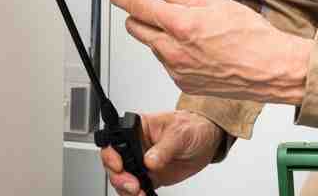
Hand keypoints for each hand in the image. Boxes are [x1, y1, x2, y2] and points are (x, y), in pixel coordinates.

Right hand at [100, 110, 222, 195]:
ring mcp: (141, 163)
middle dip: (119, 178)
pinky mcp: (150, 177)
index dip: (111, 156)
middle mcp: (136, 146)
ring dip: (126, 190)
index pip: (114, 141)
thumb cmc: (191, 127)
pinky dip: (138, 195)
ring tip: (139, 193)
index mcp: (137, 129)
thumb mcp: (179, 133)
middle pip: (114, 164)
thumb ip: (164, 148)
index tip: (119, 166)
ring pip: (123, 180)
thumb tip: (150, 160)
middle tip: (133, 185)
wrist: (206, 139)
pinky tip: (145, 195)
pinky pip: (137, 189)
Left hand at [109, 0, 311, 104]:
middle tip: (153, 1)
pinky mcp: (182, 82)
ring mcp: (176, 69)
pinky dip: (172, 50)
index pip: (137, 4)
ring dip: (158, 32)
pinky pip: (166, 61)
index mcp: (181, 25)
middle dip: (139, 11)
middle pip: (134, 26)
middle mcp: (173, 50)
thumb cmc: (253, 38)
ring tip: (188, 27)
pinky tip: (195, 46)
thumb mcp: (215, 4)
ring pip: (151, 44)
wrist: (271, 70)